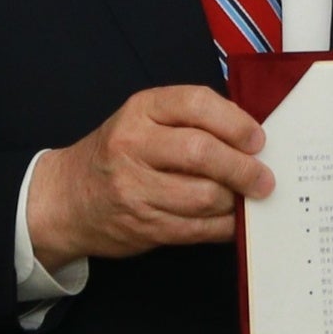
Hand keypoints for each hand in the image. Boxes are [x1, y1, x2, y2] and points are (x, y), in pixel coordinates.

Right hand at [24, 85, 272, 266]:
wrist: (68, 198)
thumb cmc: (119, 154)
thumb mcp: (145, 121)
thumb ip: (192, 121)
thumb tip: (253, 138)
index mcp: (142, 110)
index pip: (196, 104)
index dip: (235, 122)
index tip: (258, 139)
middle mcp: (134, 145)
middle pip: (202, 153)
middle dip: (243, 168)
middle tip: (264, 178)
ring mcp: (135, 189)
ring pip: (203, 196)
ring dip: (235, 200)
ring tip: (247, 198)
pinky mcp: (143, 226)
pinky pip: (197, 229)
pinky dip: (224, 226)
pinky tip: (233, 219)